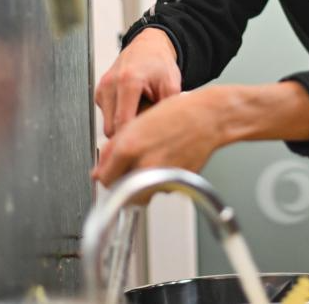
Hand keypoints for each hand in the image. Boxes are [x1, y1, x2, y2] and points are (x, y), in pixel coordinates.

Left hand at [90, 81, 308, 186]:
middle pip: (121, 191)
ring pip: (141, 195)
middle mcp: (144, 165)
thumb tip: (100, 169)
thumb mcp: (137, 123)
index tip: (107, 174)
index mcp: (129, 147)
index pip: (104, 178)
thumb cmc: (177, 114)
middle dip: (122, 183)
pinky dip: (160, 182)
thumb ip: (114, 148)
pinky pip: (161, 190)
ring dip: (141, 186)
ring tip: (150, 165)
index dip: (105, 176)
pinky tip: (166, 163)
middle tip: (128, 170)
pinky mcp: (176, 183)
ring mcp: (161, 176)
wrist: (208, 117)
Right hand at [95, 28, 181, 136]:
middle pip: (111, 128)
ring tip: (140, 113)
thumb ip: (164, 111)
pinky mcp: (98, 92)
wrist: (147, 46)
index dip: (132, 140)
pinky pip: (106, 115)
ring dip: (122, 125)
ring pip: (107, 124)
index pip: (122, 122)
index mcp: (128, 81)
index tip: (142, 148)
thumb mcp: (171, 86)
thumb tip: (161, 135)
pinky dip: (118, 117)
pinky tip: (132, 108)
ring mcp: (102, 88)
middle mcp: (110, 84)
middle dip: (127, 134)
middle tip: (145, 128)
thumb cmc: (160, 64)